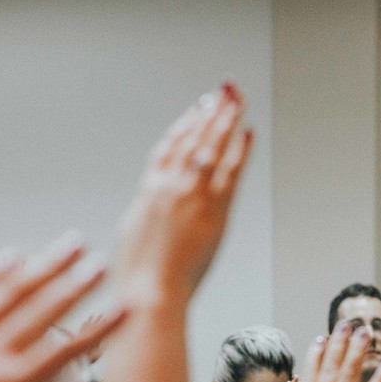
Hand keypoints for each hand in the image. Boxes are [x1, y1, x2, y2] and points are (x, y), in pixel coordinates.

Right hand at [113, 82, 252, 304]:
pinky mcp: (214, 209)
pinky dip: (241, 148)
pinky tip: (248, 132)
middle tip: (223, 91)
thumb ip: (145, 214)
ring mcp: (193, 194)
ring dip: (226, 119)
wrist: (150, 290)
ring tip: (237, 99)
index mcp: (149, 189)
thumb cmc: (138, 274)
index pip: (170, 146)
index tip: (196, 111)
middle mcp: (171, 184)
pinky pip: (231, 170)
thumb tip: (149, 210)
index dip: (185, 125)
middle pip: (194, 137)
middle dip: (210, 111)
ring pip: (212, 145)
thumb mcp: (131, 234)